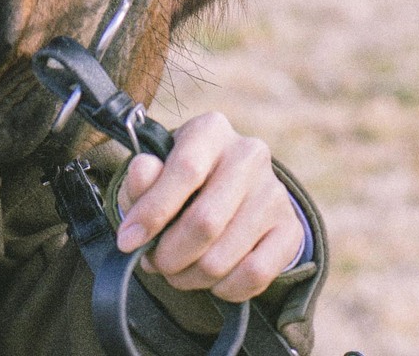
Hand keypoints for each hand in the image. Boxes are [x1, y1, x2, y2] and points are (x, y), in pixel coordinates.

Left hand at [115, 111, 304, 302]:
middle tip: (156, 263)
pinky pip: (253, 276)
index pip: (185, 170)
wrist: (233, 193)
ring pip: (223, 257)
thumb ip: (142, 175)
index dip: (153, 212)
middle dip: (169, 255)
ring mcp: (274, 192)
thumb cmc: (183, 183)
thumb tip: (143, 174)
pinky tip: (212, 278)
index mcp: (211, 130)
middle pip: (205, 222)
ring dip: (191, 276)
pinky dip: (224, 288)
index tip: (128, 241)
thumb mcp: (156, 172)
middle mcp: (249, 154)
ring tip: (179, 270)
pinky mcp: (290, 229)